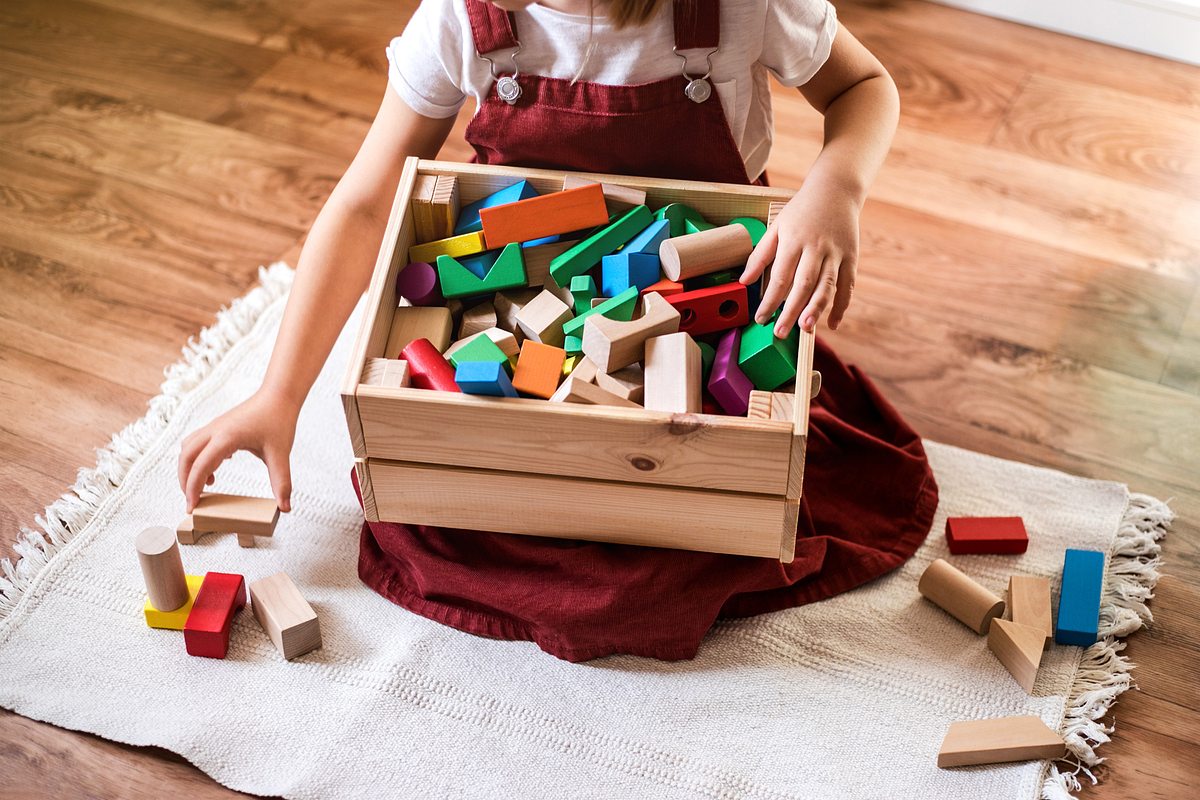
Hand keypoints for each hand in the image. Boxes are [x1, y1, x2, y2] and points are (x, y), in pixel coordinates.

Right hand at [178, 390, 296, 513]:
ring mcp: (214, 426)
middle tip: (193, 500)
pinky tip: (216, 470)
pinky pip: (198, 443)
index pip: (200, 466)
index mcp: (226, 437)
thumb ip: (282, 482)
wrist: (278, 395)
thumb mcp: (281, 454)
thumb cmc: (279, 420)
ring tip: (205, 486)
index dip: (192, 488)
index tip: (192, 507)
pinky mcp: (218, 425)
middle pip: (185, 457)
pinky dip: (198, 458)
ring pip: (188, 448)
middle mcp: (215, 430)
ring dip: (189, 468)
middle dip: (184, 480)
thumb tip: (285, 508)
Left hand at [740, 180, 859, 335]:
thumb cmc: (801, 211)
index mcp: (793, 241)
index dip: (769, 300)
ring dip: (816, 309)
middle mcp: (816, 249)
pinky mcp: (852, 258)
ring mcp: (836, 254)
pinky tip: (832, 324)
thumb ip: (760, 255)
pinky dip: (841, 306)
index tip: (760, 318)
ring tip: (805, 329)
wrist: (836, 190)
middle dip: (790, 311)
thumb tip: (744, 281)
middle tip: (780, 333)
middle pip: (803, 285)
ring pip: (827, 286)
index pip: (779, 277)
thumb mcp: (777, 226)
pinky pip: (847, 286)